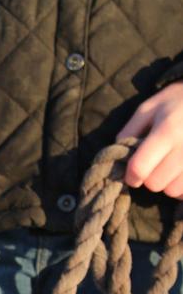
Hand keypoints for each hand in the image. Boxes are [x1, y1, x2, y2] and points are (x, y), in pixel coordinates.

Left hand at [117, 82, 182, 198]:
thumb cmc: (179, 101)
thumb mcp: (151, 107)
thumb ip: (130, 131)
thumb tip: (118, 156)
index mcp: (168, 130)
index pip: (139, 168)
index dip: (131, 176)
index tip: (132, 175)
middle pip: (156, 184)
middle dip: (150, 179)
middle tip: (155, 166)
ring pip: (174, 191)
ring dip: (168, 184)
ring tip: (172, 168)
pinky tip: (182, 172)